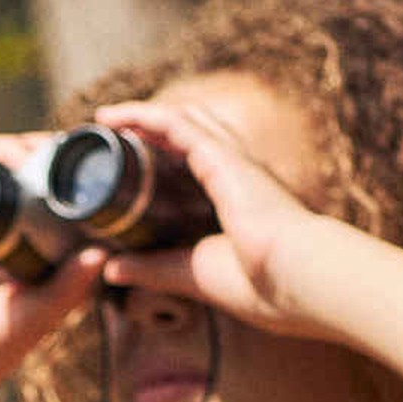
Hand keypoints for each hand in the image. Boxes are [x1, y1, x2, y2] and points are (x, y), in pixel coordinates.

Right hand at [0, 139, 109, 401]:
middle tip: (63, 151)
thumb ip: (65, 292)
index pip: (41, 197)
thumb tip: (104, 254)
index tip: (91, 167)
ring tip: (30, 155)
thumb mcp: (31, 324)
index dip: (63, 175)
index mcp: (13, 253)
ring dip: (2, 148)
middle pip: (9, 169)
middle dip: (38, 151)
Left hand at [82, 102, 332, 338]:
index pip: (188, 172)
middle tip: (107, 137)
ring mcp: (228, 162)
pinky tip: (114, 116)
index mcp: (232, 203)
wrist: (298, 277)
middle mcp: (231, 175)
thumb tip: (111, 269)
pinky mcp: (220, 157)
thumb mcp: (190, 274)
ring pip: (176, 125)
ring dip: (138, 119)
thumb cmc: (260, 284)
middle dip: (146, 135)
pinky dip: (143, 117)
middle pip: (182, 142)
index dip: (157, 164)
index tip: (122, 169)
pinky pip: (174, 125)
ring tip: (105, 119)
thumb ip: (152, 268)